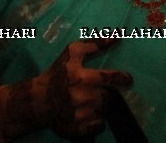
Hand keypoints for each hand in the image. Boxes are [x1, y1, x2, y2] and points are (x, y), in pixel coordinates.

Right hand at [4, 37, 132, 138]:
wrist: (37, 100)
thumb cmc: (57, 74)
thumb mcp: (72, 53)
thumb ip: (94, 44)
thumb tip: (116, 36)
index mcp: (80, 77)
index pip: (110, 78)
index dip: (122, 78)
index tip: (128, 79)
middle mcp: (80, 97)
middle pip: (109, 97)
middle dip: (109, 94)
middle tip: (104, 91)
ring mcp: (78, 115)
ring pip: (103, 111)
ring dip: (102, 106)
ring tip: (94, 101)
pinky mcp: (75, 129)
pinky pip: (97, 126)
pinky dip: (97, 122)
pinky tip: (91, 114)